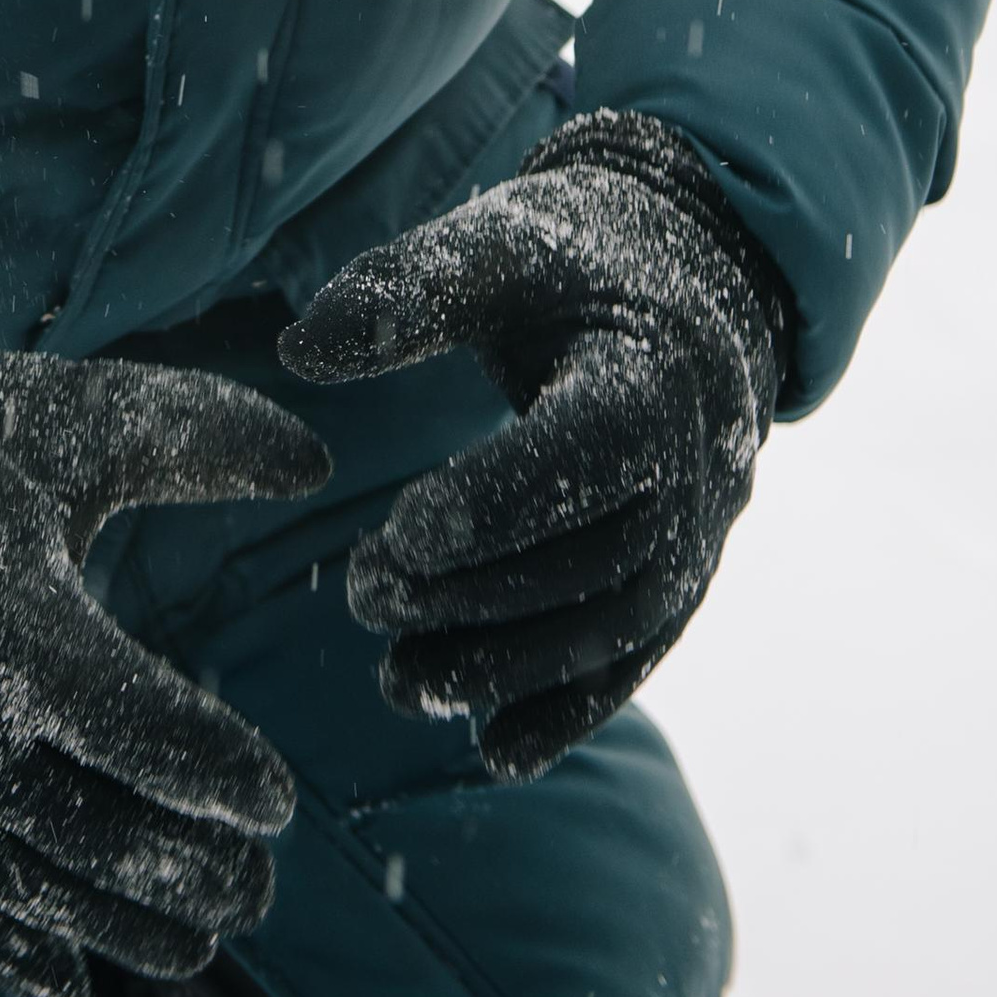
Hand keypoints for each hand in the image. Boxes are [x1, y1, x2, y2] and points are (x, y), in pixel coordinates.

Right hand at [0, 316, 328, 996]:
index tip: (278, 799)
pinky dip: (15, 958)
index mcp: (12, 630)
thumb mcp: (73, 420)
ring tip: (206, 933)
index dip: (226, 778)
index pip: (152, 741)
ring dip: (133, 926)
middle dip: (201, 870)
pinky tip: (75, 984)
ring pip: (47, 893)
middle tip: (262, 882)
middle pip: (111, 838)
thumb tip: (322, 460)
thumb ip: (201, 435)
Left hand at [280, 114, 788, 781]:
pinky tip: (493, 750)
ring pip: (605, 628)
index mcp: (649, 379)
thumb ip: (405, 291)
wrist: (693, 287)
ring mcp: (695, 541)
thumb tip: (300, 351)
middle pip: (585, 560)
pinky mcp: (681, 583)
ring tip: (398, 682)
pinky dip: (571, 712)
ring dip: (505, 668)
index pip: (582, 456)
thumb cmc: (575, 256)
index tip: (401, 530)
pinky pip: (633, 660)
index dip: (496, 502)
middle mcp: (690, 474)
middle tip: (363, 596)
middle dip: (471, 594)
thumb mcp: (496, 247)